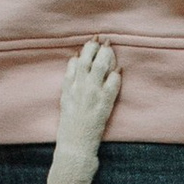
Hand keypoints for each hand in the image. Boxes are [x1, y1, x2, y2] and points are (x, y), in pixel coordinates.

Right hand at [52, 36, 120, 164]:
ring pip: (100, 67)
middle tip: (102, 38)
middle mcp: (79, 88)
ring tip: (110, 46)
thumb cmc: (69, 126)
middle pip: (88, 60)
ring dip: (106, 55)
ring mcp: (92, 94)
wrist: (74, 145)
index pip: (76, 62)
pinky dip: (116, 74)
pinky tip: (120, 69)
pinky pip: (112, 84)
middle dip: (95, 47)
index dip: (85, 50)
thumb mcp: (64, 100)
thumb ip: (69, 81)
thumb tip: (74, 60)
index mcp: (68, 87)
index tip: (91, 41)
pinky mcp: (104, 103)